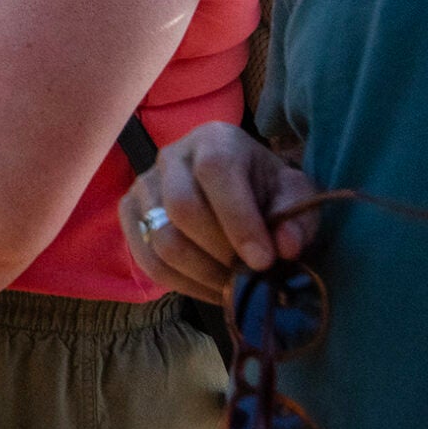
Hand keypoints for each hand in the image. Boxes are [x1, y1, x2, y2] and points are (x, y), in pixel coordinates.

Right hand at [121, 122, 319, 299]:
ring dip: (202, 273)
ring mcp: (144, 185)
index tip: (264, 261)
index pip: (216, 172)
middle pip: (181, 208)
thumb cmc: (266, 191)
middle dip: (219, 252)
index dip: (239, 220)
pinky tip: (211, 288)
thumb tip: (285, 247)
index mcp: (215, 140)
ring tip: (233, 286)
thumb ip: (297, 218)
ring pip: (160, 239)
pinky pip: (146, 259)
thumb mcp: (295, 196)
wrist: (235, 188)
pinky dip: (182, 284)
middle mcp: (171, 156)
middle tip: (249, 276)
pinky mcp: (130, 213)